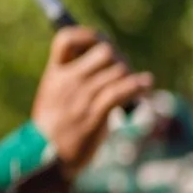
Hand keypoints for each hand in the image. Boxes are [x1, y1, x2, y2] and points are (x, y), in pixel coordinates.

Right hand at [29, 27, 154, 173]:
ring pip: (119, 71)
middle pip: (104, 51)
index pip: (67, 38)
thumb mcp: (53, 96)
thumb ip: (72, 77)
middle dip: (120, 57)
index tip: (100, 42)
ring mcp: (82, 97)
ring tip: (137, 85)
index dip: (88, 34)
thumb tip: (104, 58)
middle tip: (123, 70)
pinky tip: (146, 84)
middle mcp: (68, 81)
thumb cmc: (53, 128)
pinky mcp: (95, 115)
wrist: (45, 159)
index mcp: (55, 73)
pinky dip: (138, 85)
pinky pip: (122, 90)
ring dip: (131, 76)